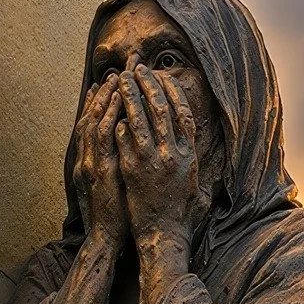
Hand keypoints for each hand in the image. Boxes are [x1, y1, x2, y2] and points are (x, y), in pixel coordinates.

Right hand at [71, 79, 125, 251]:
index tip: (112, 78)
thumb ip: (116, 159)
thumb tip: (128, 140)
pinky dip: (108, 118)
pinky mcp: (99, 173)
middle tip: (119, 67)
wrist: (106, 238)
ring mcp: (91, 164)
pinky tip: (118, 102)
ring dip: (106, 97)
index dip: (102, 98)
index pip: (94, 121)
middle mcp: (87, 157)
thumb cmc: (116, 213)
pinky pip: (103, 139)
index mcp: (90, 158)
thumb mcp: (114, 181)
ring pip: (95, 121)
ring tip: (119, 77)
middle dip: (106, 90)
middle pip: (93, 115)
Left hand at [116, 66, 199, 251]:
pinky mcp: (131, 170)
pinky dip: (118, 121)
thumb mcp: (192, 181)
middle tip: (137, 68)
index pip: (182, 112)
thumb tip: (189, 137)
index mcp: (188, 154)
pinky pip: (123, 138)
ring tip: (120, 79)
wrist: (162, 235)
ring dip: (128, 95)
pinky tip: (112, 109)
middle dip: (147, 83)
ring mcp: (151, 161)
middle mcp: (172, 154)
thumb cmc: (177, 212)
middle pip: (160, 108)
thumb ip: (189, 157)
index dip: (171, 90)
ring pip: (139, 118)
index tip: (161, 75)